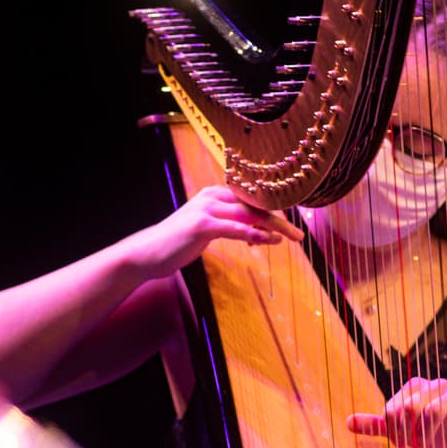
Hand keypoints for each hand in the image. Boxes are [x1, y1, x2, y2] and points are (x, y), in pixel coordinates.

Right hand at [139, 184, 303, 276]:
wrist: (148, 253)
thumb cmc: (178, 243)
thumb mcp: (207, 230)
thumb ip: (229, 226)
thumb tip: (256, 232)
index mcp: (214, 194)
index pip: (251, 200)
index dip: (273, 211)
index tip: (290, 225)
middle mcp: (212, 196)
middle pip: (254, 205)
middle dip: (280, 219)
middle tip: (298, 234)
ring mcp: (206, 209)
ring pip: (250, 215)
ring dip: (274, 227)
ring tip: (292, 237)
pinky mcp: (202, 225)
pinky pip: (236, 228)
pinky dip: (256, 234)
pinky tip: (271, 240)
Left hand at [346, 377, 446, 447]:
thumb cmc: (429, 433)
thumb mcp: (400, 431)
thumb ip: (376, 425)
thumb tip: (348, 422)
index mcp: (416, 387)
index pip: (393, 409)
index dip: (395, 432)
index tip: (401, 443)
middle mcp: (437, 385)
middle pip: (411, 409)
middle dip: (412, 435)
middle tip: (418, 444)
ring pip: (434, 411)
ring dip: (431, 436)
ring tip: (436, 443)